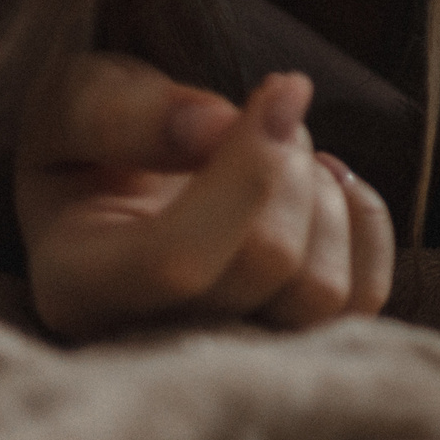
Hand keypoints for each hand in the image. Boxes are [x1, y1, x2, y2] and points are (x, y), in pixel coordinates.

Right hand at [17, 54, 394, 340]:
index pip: (178, 258)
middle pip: (266, 263)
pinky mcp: (295, 345)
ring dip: (322, 194)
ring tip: (282, 153)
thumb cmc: (95, 141)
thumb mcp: (75, 99)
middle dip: (284, 162)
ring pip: (323, 291)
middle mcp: (150, 342)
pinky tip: (324, 184)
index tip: (283, 85)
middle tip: (261, 113)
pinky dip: (363, 223)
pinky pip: (364, 298)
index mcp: (77, 287)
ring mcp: (230, 354)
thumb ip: (123, 112)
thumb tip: (215, 128)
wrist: (125, 183)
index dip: (249, 169)